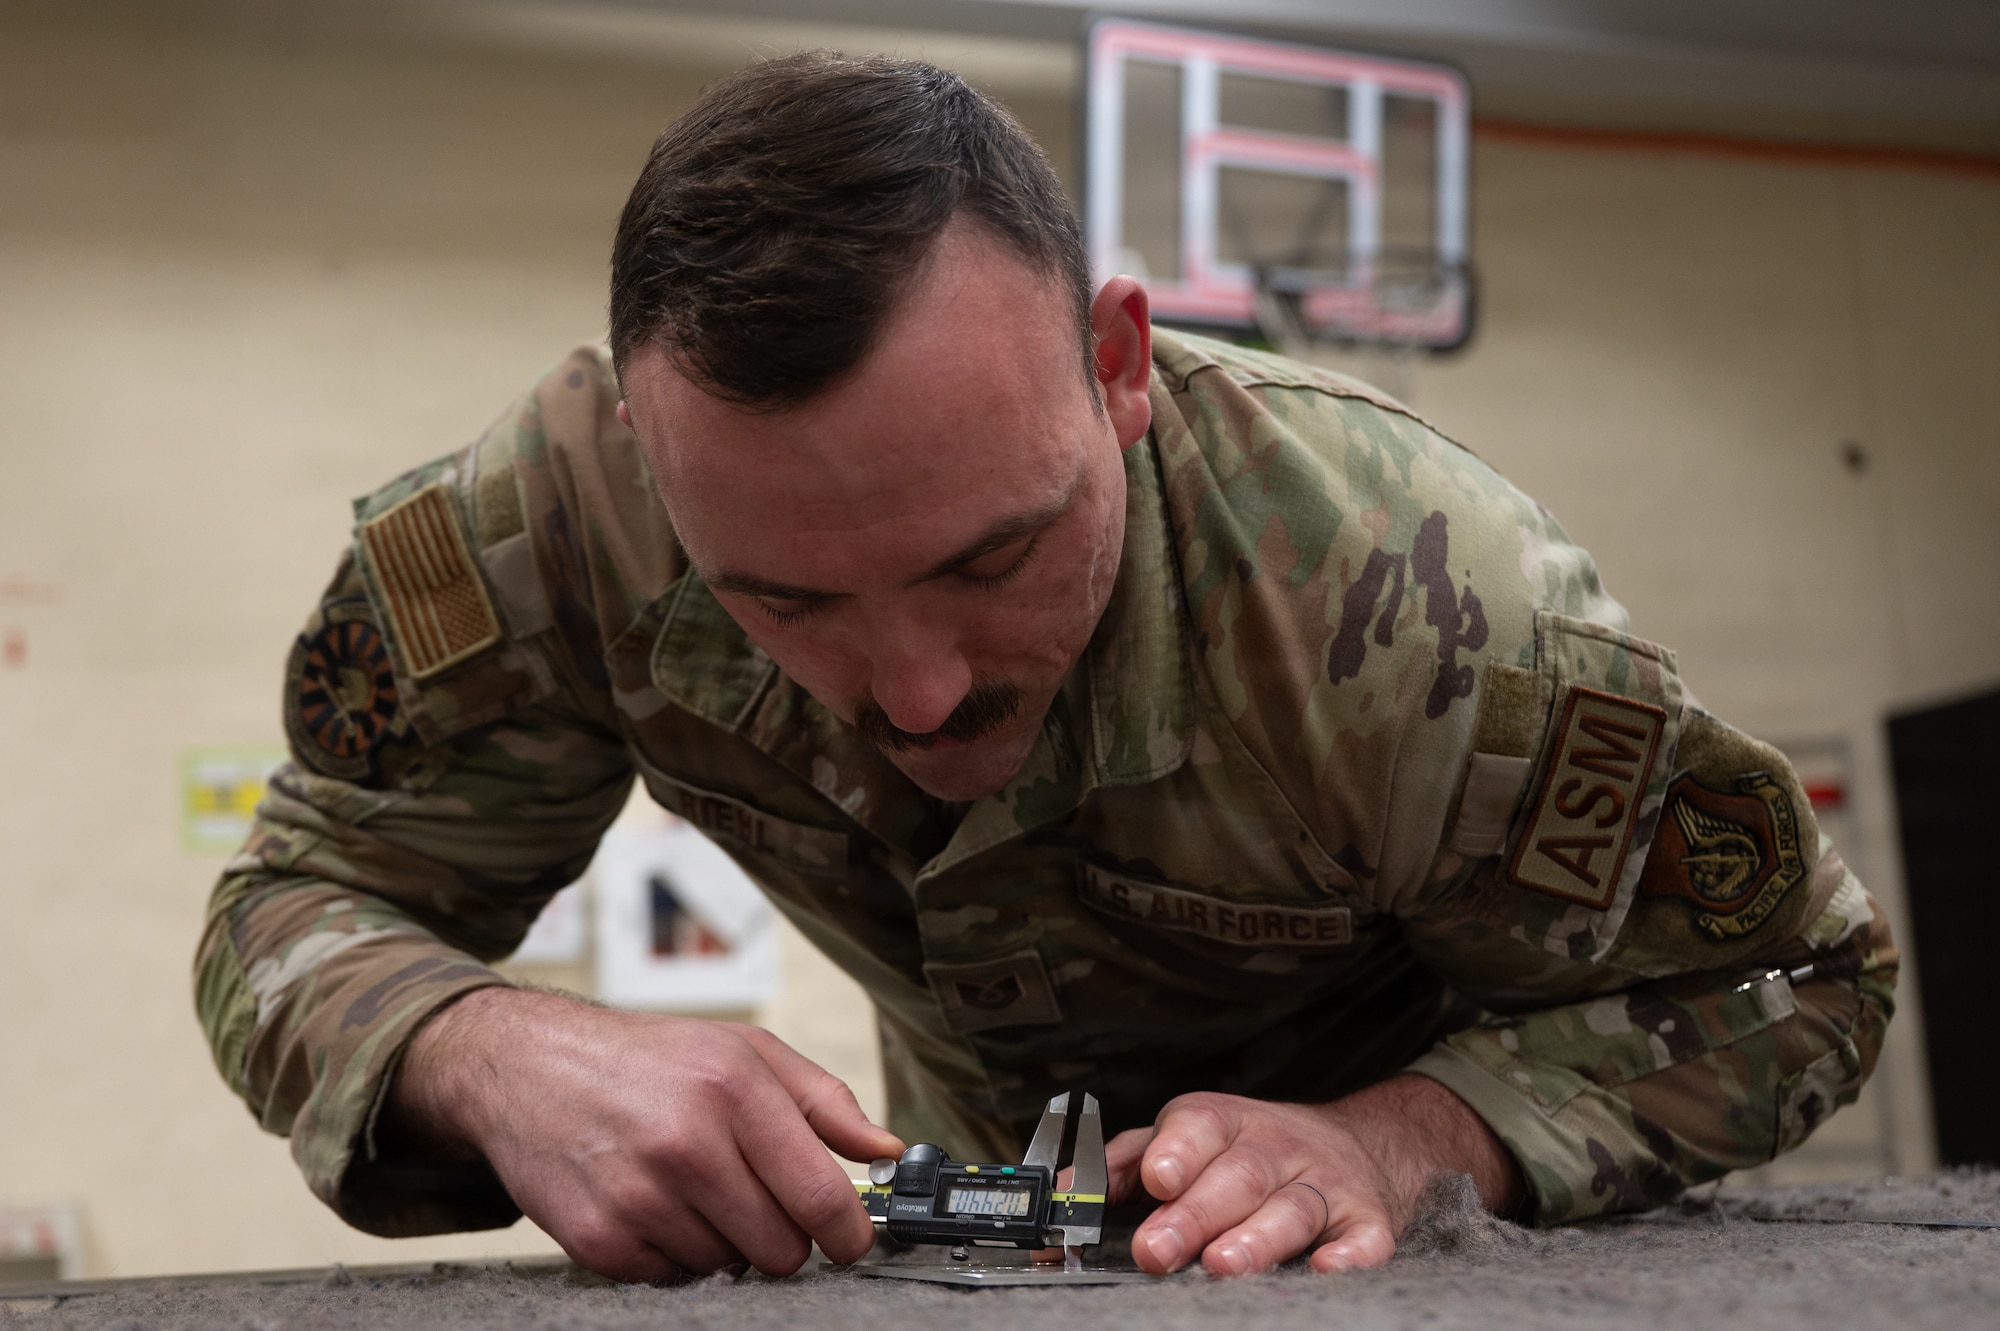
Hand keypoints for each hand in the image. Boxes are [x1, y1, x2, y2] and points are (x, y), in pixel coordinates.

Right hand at [384, 987, 902, 1280]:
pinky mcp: (598, 1239)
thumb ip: (824, 1100)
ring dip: (725, 1242)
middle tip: (758, 1201)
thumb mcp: (744, 1050)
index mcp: (732, 1089)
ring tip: (695, 1190)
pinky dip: (675, 1255)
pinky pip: (673, 1280)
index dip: (850, 1232)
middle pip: (781, 1249)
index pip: (820, 1195)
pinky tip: (658, 1207)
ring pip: (729, 1268)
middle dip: (784, 1236)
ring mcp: (638, 1196)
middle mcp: (686, 1144)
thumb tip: (886, 1150)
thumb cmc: (647, 1059)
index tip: (852, 1239)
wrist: (528, 1067)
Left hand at [1104, 1075, 1522, 1276]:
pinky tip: (1325, 1270)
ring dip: (1258, 1237)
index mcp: (1224, 1124)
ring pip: (1293, 1207)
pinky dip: (1348, 1256)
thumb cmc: (1249, 1151)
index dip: (1178, 1149)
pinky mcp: (1367, 1219)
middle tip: (1157, 1249)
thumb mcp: (1185, 1140)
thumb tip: (1066, 1196)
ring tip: (1222, 1266)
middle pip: (1239, 1176)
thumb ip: (1123, 1166)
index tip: (1156, 1178)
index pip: (1200, 1127)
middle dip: (1197, 1213)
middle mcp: (1277, 1147)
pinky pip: (1364, 1238)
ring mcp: (1325, 1182)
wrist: (1358, 1143)